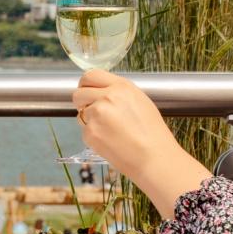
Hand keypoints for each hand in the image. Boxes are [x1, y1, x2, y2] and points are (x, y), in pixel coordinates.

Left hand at [71, 69, 210, 217]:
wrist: (154, 158)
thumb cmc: (153, 133)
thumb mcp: (140, 101)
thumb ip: (118, 93)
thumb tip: (100, 92)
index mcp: (121, 87)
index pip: (90, 75)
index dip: (85, 84)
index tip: (86, 91)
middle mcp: (106, 97)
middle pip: (79, 93)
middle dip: (82, 102)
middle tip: (94, 113)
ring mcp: (96, 115)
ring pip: (81, 114)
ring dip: (90, 121)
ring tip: (111, 131)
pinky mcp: (90, 132)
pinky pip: (84, 130)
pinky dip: (93, 136)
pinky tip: (111, 141)